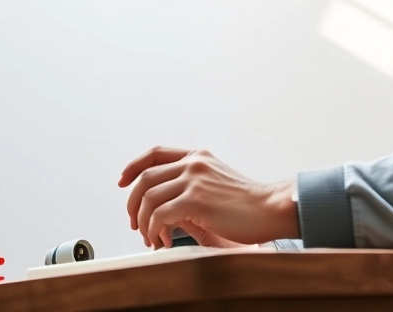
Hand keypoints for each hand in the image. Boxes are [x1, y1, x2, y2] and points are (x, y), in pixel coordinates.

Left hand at [118, 146, 298, 248]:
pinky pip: (160, 215)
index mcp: (197, 157)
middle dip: (133, 204)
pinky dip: (155, 230)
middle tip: (135, 223)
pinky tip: (163, 240)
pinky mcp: (196, 200)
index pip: (155, 153)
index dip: (133, 167)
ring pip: (149, 198)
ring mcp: (194, 180)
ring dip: (144, 222)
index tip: (123, 182)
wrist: (270, 208)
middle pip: (145, 178)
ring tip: (151, 237)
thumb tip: (166, 201)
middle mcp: (193, 163)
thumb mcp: (217, 180)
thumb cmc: (248, 203)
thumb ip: (194, 182)